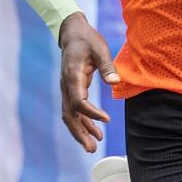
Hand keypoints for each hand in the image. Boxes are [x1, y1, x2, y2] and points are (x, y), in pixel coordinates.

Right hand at [58, 14, 118, 152]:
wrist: (72, 33)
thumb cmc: (87, 40)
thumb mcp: (100, 50)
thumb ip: (107, 66)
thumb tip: (115, 82)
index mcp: (72, 77)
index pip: (78, 102)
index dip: (91, 113)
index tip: (107, 120)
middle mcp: (66, 86)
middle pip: (69, 115)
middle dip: (79, 133)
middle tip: (91, 148)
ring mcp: (67, 89)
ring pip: (70, 115)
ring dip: (81, 131)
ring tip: (94, 146)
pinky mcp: (72, 89)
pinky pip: (75, 110)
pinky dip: (84, 121)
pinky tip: (96, 131)